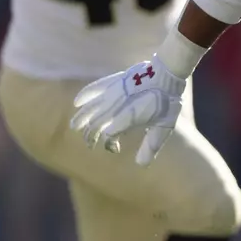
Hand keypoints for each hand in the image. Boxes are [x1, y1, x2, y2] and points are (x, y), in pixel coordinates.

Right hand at [69, 55, 185, 165]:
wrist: (166, 75)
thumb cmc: (167, 102)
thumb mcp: (163, 128)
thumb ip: (151, 146)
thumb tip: (141, 165)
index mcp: (127, 119)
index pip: (109, 136)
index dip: (109, 144)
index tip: (115, 148)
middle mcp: (116, 107)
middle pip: (96, 123)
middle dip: (90, 135)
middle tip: (90, 143)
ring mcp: (113, 93)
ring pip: (91, 107)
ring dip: (81, 118)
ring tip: (74, 126)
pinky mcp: (113, 81)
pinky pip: (94, 88)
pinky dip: (84, 95)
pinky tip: (77, 102)